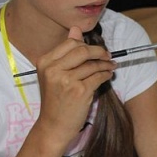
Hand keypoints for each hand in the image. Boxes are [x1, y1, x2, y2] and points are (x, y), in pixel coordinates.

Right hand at [34, 27, 116, 143]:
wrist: (53, 126)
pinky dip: (106, 74)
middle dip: (99, 52)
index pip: (70, 43)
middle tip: (107, 56)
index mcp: (45, 62)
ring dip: (105, 64)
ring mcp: (66, 80)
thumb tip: (76, 30)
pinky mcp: (79, 91)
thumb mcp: (54, 75)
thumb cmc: (55, 100)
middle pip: (82, 50)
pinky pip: (98, 77)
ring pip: (92, 64)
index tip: (96, 50)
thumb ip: (65, 53)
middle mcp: (53, 69)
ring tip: (110, 66)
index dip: (86, 45)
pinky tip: (108, 75)